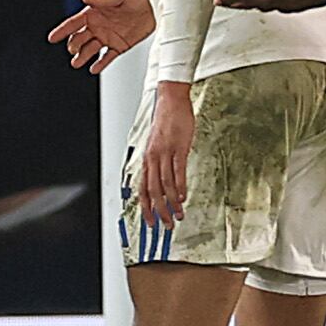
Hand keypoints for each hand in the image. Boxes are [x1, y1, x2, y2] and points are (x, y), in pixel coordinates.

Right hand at [50, 0, 155, 71]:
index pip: (74, 23)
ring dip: (82, 57)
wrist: (156, 6)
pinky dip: (100, 64)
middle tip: (72, 50)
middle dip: (73, 45)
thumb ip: (103, 0)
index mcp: (95, 13)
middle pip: (79, 38)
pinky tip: (94, 69)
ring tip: (76, 63)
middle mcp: (98, 26)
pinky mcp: (120, 46)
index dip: (62, 30)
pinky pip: (107, 57)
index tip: (51, 38)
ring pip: (90, 50)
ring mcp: (108, 37)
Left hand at [133, 80, 194, 222]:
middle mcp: (152, 158)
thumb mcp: (157, 145)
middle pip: (153, 191)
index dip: (146, 208)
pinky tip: (183, 197)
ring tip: (179, 215)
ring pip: (165, 184)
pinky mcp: (178, 148)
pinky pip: (177, 171)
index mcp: (146, 159)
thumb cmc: (166, 122)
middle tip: (166, 225)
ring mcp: (165, 153)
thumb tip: (162, 183)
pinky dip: (180, 186)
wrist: (171, 101)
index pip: (142, 189)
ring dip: (172, 203)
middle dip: (159, 211)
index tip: (151, 222)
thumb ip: (158, 163)